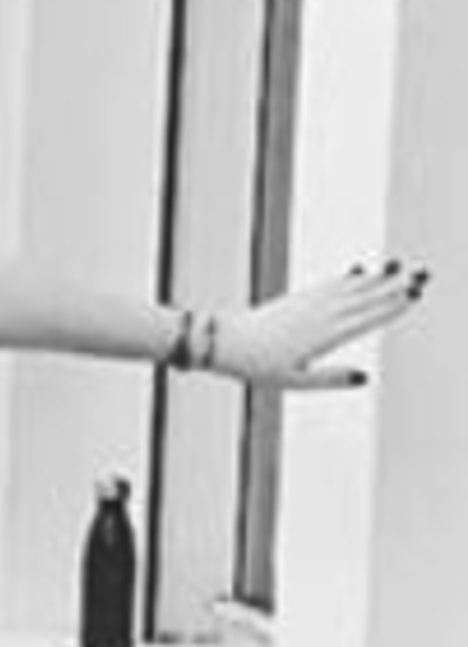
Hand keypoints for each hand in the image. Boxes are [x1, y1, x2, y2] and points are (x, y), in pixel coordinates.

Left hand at [210, 256, 429, 386]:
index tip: (415, 296)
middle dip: (395, 286)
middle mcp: (321, 315)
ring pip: (350, 288)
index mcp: (325, 336)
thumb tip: (365, 378)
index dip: (392, 306)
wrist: (224, 340)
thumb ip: (329, 379)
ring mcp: (310, 304)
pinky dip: (348, 279)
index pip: (367, 318)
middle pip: (366, 299)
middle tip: (422, 275)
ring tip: (399, 264)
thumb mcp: (293, 381)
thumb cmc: (257, 366)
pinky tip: (362, 271)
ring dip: (377, 277)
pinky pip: (330, 286)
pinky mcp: (298, 299)